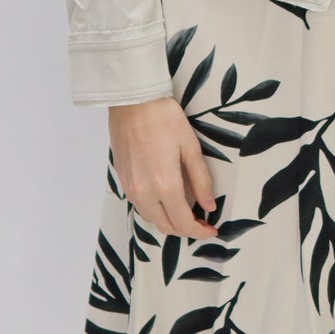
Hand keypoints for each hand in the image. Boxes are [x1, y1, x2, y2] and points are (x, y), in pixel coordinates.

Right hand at [107, 98, 217, 238]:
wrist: (132, 102)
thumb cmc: (165, 119)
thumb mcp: (191, 147)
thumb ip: (201, 180)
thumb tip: (209, 206)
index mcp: (165, 185)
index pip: (183, 223)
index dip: (199, 231)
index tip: (212, 229)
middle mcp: (145, 192)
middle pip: (165, 227)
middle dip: (185, 230)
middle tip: (201, 222)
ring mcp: (130, 188)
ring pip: (151, 219)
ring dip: (169, 222)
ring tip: (185, 212)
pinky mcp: (122, 181)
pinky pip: (140, 206)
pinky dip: (155, 211)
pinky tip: (166, 200)